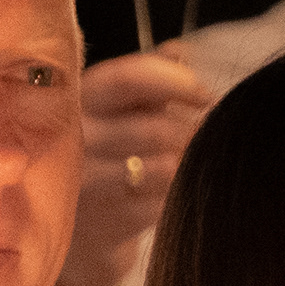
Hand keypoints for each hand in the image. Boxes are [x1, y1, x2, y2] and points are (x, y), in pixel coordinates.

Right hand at [49, 47, 215, 285]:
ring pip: (166, 167)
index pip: (128, 78)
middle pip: (155, 128)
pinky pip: (165, 203)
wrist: (80, 234)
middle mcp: (75, 141)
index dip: (176, 81)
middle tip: (209, 135)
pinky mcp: (107, 224)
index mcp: (76, 100)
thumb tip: (180, 51)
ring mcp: (88, 186)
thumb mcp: (117, 110)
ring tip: (192, 161)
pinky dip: (180, 194)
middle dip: (193, 131)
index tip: (204, 93)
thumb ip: (147, 78)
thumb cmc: (105, 157)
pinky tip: (176, 191)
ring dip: (190, 163)